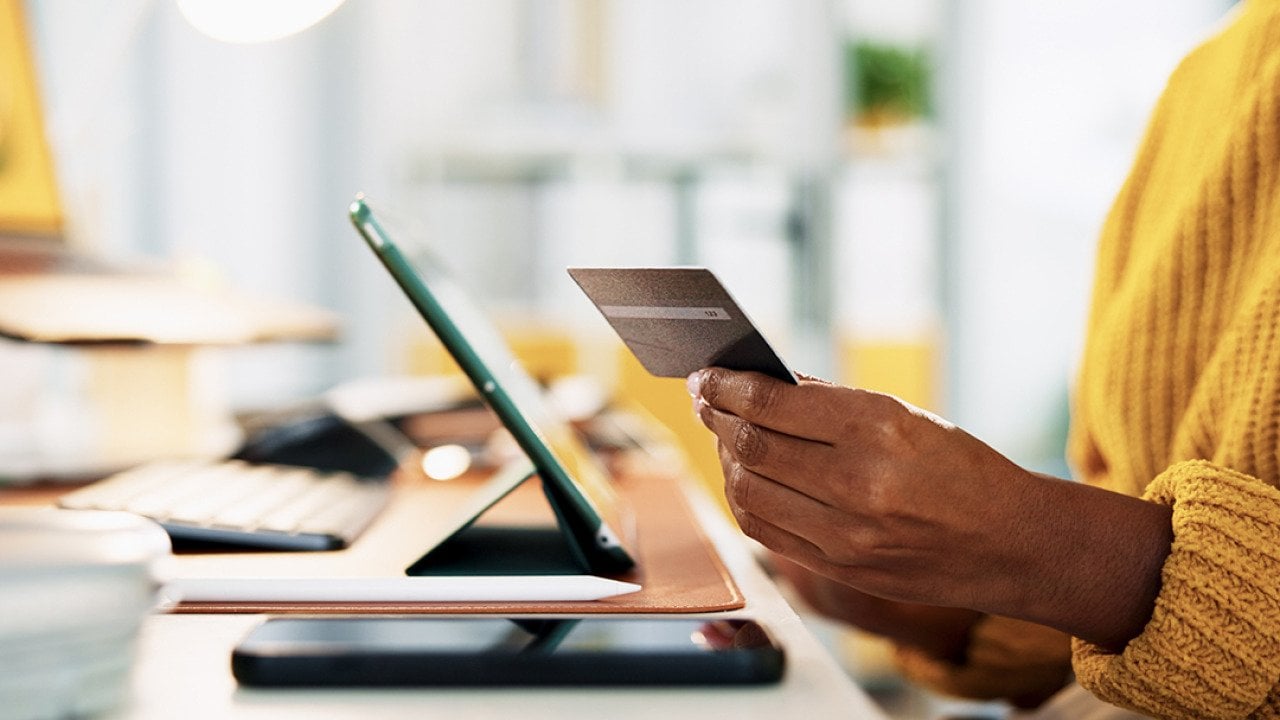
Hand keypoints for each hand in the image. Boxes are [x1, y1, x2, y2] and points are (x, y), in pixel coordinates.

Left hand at [689, 368, 1172, 649]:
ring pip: (749, 492)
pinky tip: (745, 478)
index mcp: (878, 430)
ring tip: (725, 436)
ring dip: (725, 460)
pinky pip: (765, 532)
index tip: (707, 375)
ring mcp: (846, 536)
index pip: (771, 404)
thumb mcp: (904, 416)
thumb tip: (761, 384)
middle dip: (717, 418)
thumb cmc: (960, 469)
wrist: (1011, 543)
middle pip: (751, 448)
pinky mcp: (839, 570)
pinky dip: (745, 499)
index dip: (727, 386)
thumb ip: (829, 403)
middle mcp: (858, 484)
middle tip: (705, 399)